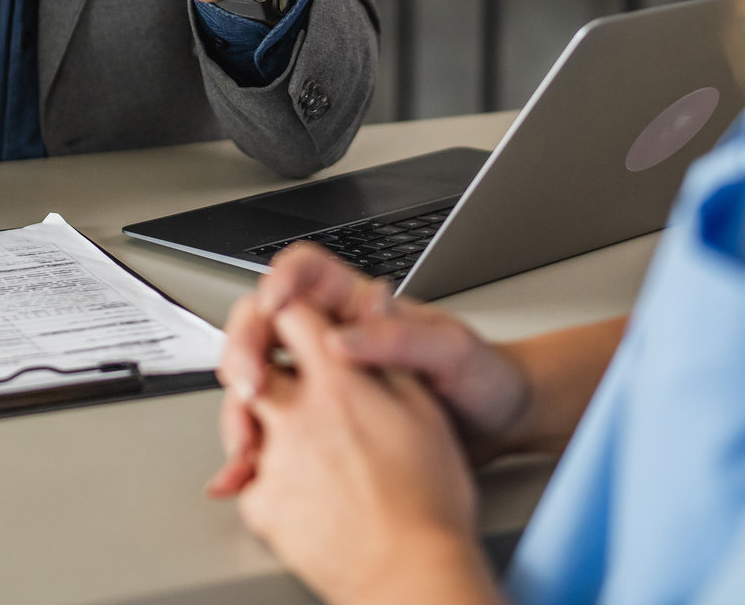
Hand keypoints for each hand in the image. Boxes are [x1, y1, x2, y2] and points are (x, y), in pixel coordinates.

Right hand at [209, 243, 531, 499]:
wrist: (502, 430)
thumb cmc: (485, 378)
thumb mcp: (451, 350)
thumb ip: (399, 339)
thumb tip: (342, 338)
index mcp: (362, 307)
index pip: (306, 272)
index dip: (282, 280)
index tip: (273, 307)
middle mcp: (338, 338)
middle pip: (267, 322)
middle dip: (245, 347)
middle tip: (249, 384)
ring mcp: (329, 383)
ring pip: (264, 376)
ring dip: (242, 404)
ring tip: (246, 439)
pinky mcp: (327, 425)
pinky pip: (279, 427)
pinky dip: (257, 451)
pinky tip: (248, 472)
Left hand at [235, 301, 497, 604]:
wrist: (413, 576)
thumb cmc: (429, 500)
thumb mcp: (422, 406)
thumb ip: (388, 346)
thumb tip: (375, 296)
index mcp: (338, 380)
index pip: (293, 314)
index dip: (290, 308)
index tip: (292, 318)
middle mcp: (298, 414)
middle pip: (253, 363)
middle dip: (258, 361)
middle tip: (272, 372)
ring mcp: (276, 461)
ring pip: (247, 418)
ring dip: (260, 417)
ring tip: (294, 435)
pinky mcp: (264, 506)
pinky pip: (250, 474)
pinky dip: (265, 472)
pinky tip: (297, 480)